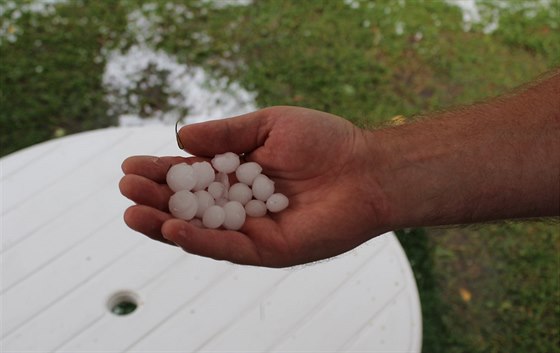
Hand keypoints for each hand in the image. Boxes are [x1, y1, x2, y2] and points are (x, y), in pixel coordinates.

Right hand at [120, 106, 387, 266]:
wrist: (366, 169)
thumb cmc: (323, 141)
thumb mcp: (268, 125)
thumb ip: (226, 134)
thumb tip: (180, 136)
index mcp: (236, 172)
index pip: (190, 175)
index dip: (160, 171)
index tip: (129, 165)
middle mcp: (238, 203)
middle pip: (187, 204)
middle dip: (155, 197)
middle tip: (126, 189)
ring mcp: (250, 228)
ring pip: (200, 230)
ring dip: (165, 222)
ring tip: (133, 212)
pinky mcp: (266, 249)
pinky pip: (227, 248)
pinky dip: (199, 241)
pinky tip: (172, 228)